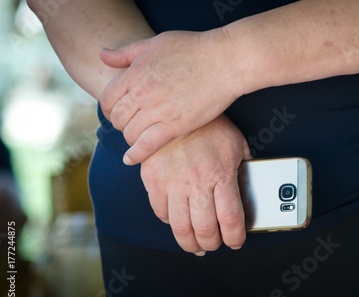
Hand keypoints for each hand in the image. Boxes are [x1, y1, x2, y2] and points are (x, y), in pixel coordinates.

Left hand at [99, 29, 244, 165]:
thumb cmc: (193, 49)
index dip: (109, 108)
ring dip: (131, 138)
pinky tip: (131, 160)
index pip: (107, 98)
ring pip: (130, 133)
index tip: (119, 112)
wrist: (224, 61)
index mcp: (135, 73)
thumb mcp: (155, 43)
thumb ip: (126, 52)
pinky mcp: (175, 125)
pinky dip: (136, 154)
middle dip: (121, 123)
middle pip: (117, 118)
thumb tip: (102, 55)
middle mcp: (142, 93)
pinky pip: (147, 145)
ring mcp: (158, 110)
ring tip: (139, 138)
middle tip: (131, 125)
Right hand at [140, 115, 251, 253]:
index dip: (234, 237)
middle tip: (214, 244)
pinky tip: (178, 222)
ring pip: (180, 227)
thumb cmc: (211, 126)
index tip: (235, 241)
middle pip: (204, 230)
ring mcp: (172, 183)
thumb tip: (250, 190)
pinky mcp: (153, 180)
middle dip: (212, 244)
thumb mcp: (237, 145)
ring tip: (196, 244)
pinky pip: (160, 212)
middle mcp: (196, 183)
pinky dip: (170, 222)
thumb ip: (243, 169)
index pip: (230, 220)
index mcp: (221, 175)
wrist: (177, 107)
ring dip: (190, 242)